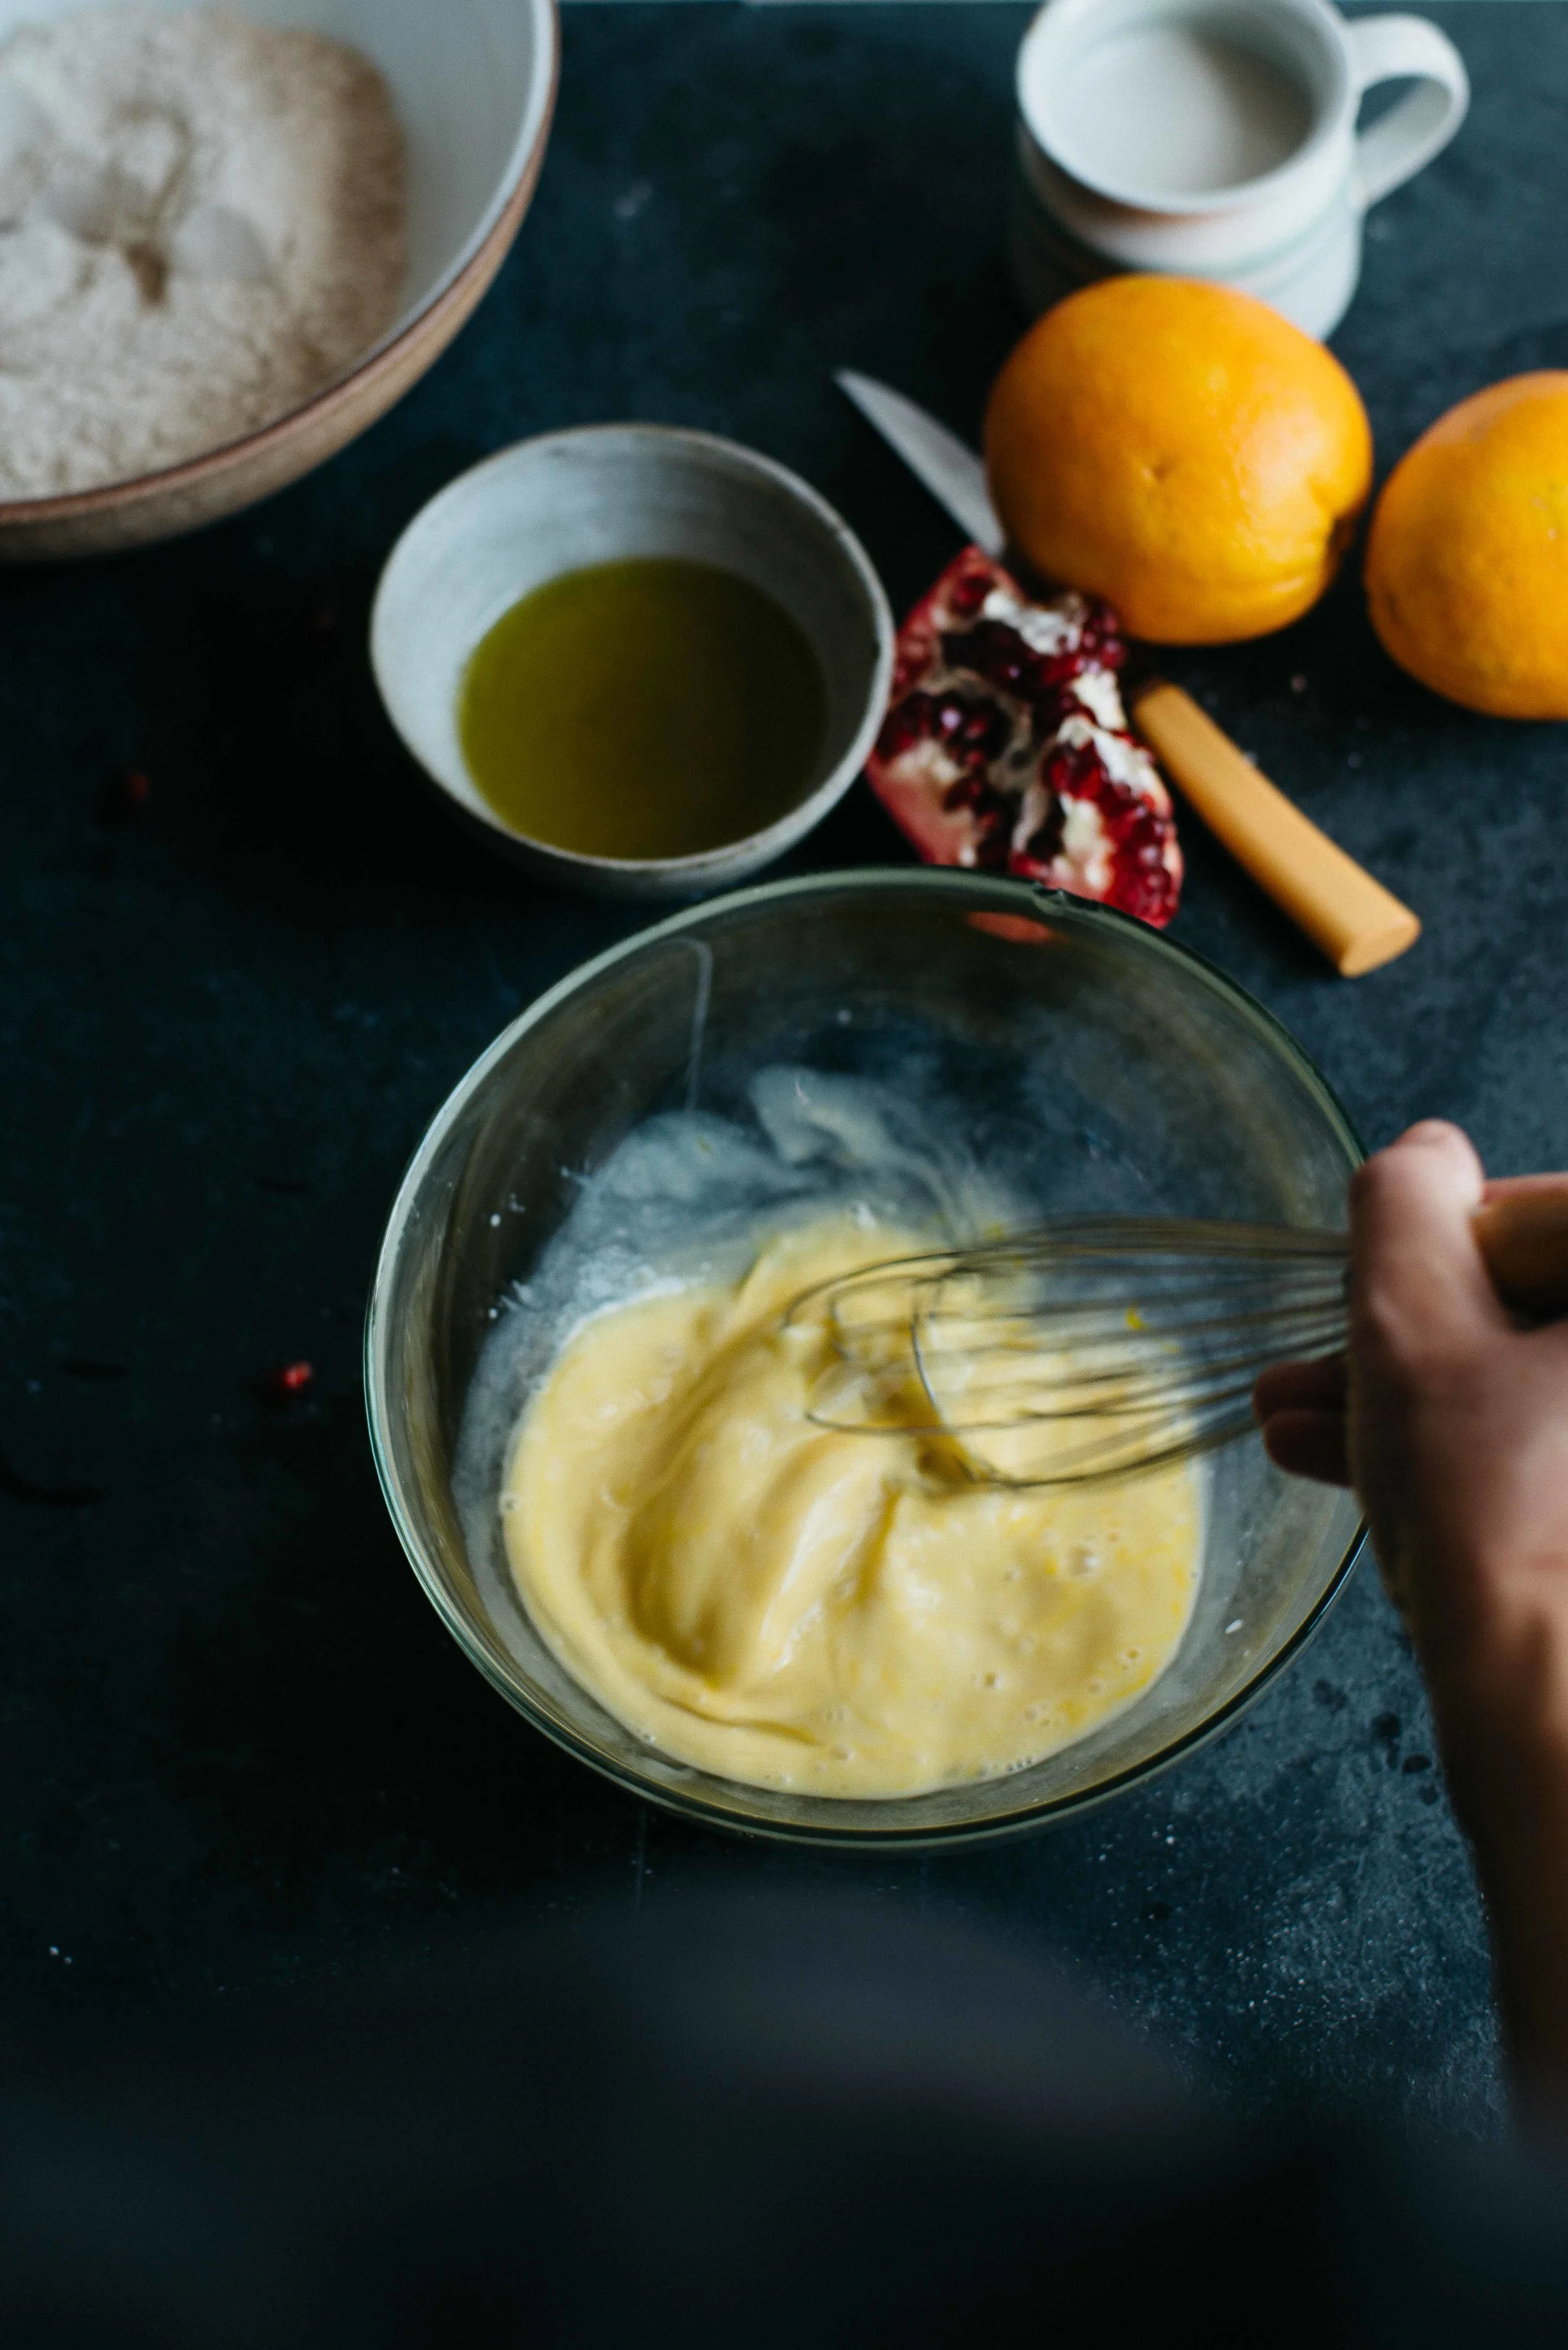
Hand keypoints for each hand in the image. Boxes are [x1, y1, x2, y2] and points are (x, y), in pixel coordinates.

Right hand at [1255, 1121, 1567, 2098]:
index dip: (1430, 1259)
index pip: (1536, 1221)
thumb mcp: (1409, 1322)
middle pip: (1534, 1310)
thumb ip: (1404, 1204)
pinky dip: (1476, 1456)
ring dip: (1421, 1400)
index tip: (1365, 1320)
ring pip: (1537, 1390)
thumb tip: (1426, 1159)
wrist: (1562, 1719)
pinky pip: (1552, 1456)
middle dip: (1412, 1339)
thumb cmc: (1498, 1519)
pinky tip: (1359, 1469)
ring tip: (1302, 1431)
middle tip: (1312, 1375)